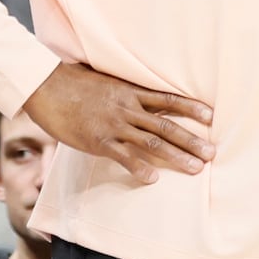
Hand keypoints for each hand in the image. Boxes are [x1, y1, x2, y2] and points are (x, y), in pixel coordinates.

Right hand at [22, 62, 214, 183]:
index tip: (211, 116)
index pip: (168, 100)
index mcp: (130, 91)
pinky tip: (154, 178)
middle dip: (191, 140)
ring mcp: (113, 125)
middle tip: (212, 152)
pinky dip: (139, 167)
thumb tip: (135, 92)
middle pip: (166, 125)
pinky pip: (123, 156)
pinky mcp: (97, 141)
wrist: (46, 85)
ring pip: (151, 142)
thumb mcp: (105, 80)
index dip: (191, 107)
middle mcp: (127, 107)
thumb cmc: (73, 81)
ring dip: (175, 156)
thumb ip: (123, 89)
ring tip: (196, 168)